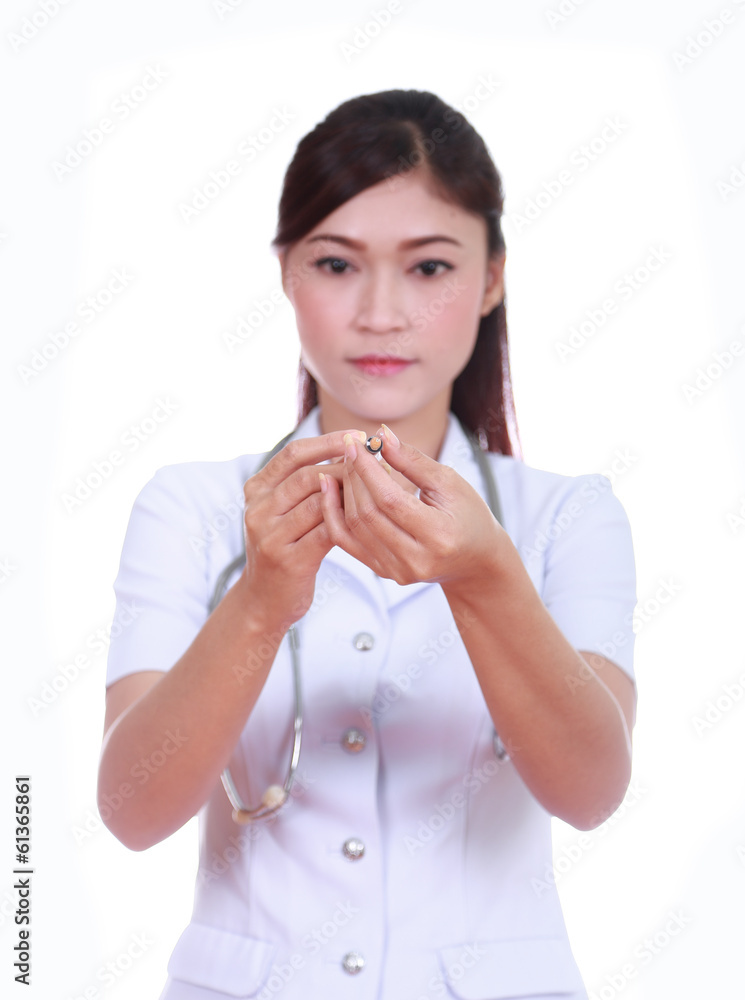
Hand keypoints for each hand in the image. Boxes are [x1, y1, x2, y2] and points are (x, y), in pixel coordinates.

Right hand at [239, 429, 364, 627]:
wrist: (264, 599)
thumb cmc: (284, 547)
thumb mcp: (283, 511)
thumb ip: (306, 485)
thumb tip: (350, 454)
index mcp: (257, 488)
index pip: (293, 454)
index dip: (327, 442)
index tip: (358, 436)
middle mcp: (258, 508)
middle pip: (308, 476)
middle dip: (346, 467)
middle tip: (377, 463)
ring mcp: (270, 535)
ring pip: (318, 503)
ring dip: (352, 494)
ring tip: (378, 489)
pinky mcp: (288, 559)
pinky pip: (325, 532)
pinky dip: (349, 521)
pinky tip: (369, 518)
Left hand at [317, 425, 506, 589]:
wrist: (475, 558)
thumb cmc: (468, 514)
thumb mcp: (449, 482)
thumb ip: (413, 461)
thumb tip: (382, 435)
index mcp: (438, 536)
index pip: (390, 500)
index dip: (368, 469)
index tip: (355, 442)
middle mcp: (416, 560)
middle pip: (368, 514)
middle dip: (353, 476)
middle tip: (350, 449)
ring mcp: (398, 571)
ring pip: (354, 527)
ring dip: (344, 491)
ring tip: (346, 464)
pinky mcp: (384, 573)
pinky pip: (347, 542)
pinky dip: (335, 514)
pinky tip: (330, 489)